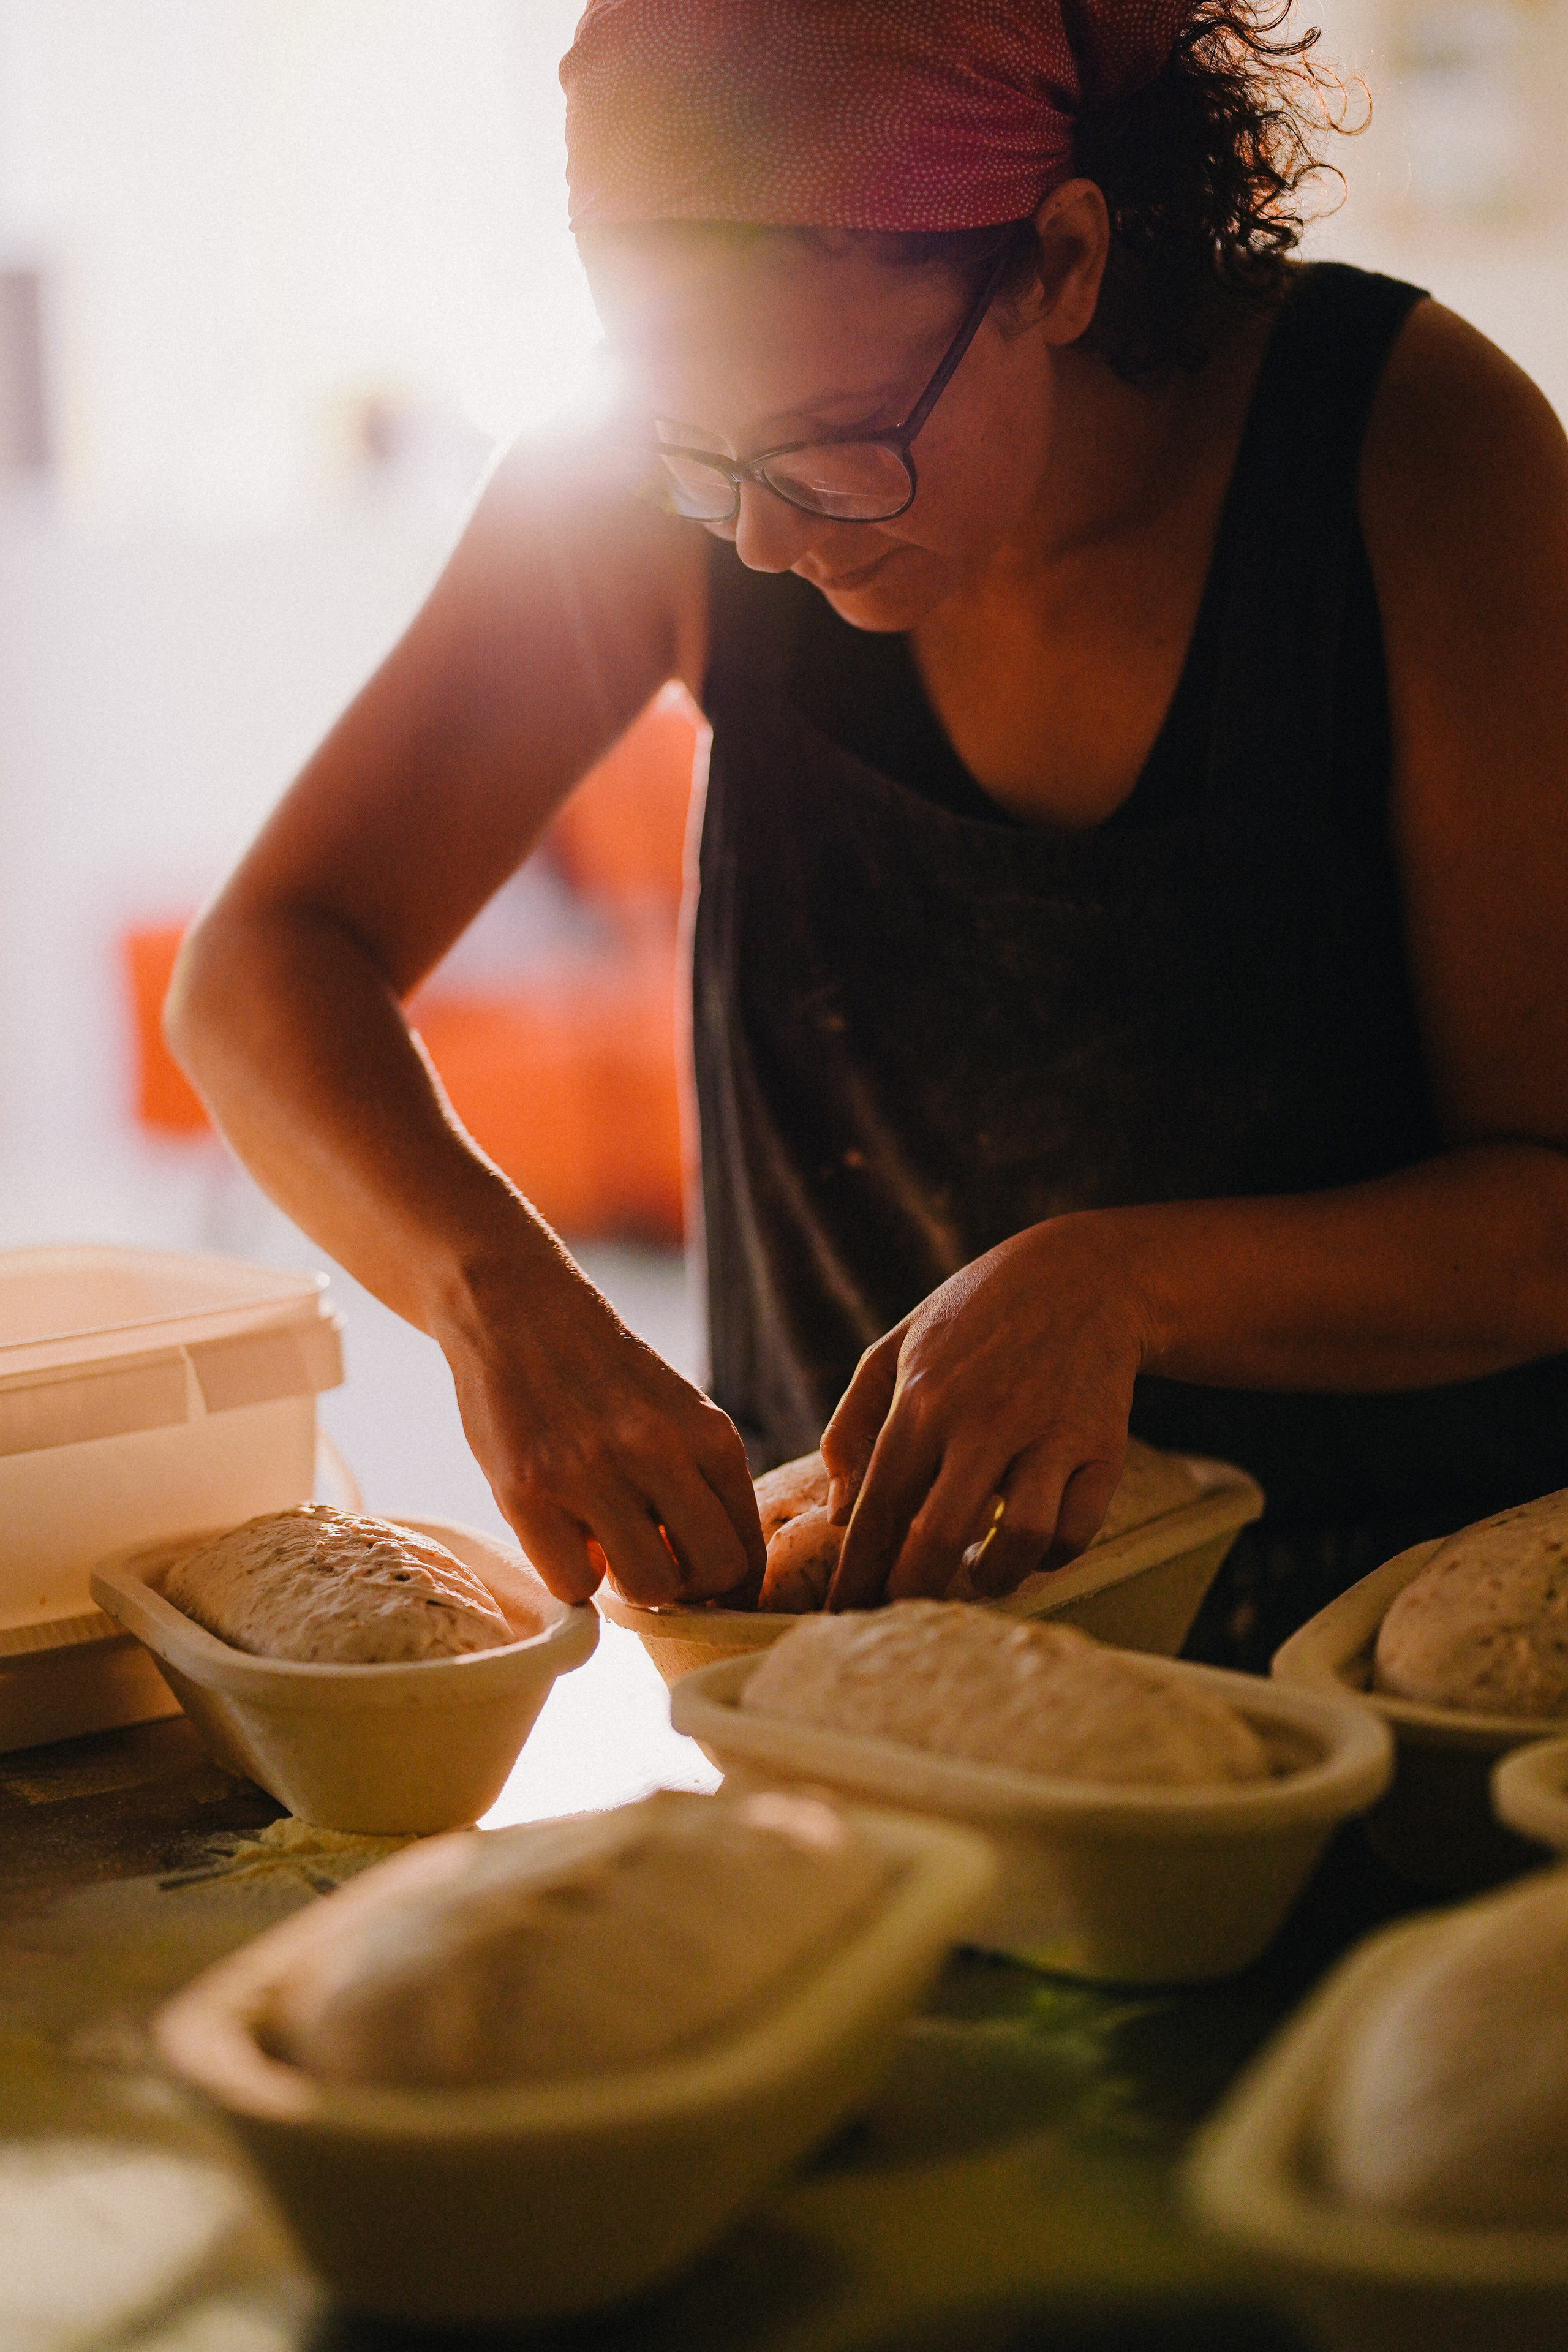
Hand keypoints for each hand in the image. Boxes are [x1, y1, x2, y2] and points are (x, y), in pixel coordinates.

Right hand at [431, 1232, 763, 1607]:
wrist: (518, 1308)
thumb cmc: (601, 1374)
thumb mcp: (676, 1413)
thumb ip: (699, 1482)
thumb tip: (714, 1583)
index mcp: (710, 1433)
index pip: (747, 1551)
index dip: (725, 1585)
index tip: (697, 1584)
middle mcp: (660, 1451)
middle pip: (713, 1575)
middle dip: (685, 1590)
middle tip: (653, 1565)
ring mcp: (594, 1472)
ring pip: (649, 1588)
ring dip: (627, 1584)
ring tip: (606, 1546)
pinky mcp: (530, 1491)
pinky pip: (574, 1583)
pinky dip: (571, 1574)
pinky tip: (562, 1536)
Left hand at [820, 1217, 1150, 1608]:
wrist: (1083, 1276)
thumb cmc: (974, 1319)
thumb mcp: (896, 1350)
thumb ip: (853, 1429)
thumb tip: (840, 1517)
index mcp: (923, 1398)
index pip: (879, 1505)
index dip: (857, 1572)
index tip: (840, 1618)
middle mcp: (984, 1419)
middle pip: (939, 1536)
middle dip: (913, 1593)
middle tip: (904, 1613)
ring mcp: (1049, 1434)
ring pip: (1018, 1540)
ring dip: (992, 1580)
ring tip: (975, 1578)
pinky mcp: (1102, 1446)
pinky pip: (1076, 1529)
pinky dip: (1050, 1556)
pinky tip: (1028, 1548)